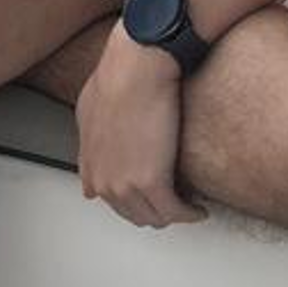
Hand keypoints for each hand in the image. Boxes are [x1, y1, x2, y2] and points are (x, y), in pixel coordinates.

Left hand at [75, 26, 207, 227]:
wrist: (137, 69)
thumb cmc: (118, 78)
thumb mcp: (90, 112)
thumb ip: (89, 144)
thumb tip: (90, 164)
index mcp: (90, 165)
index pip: (111, 200)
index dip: (133, 200)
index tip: (148, 196)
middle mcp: (104, 181)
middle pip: (133, 213)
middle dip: (153, 209)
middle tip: (172, 200)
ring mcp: (126, 186)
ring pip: (155, 217)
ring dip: (172, 213)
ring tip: (187, 205)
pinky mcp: (153, 184)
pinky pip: (175, 212)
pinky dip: (189, 213)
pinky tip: (198, 208)